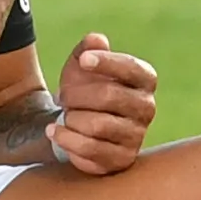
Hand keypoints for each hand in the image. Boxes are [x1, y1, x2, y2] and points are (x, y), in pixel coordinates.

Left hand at [46, 30, 156, 174]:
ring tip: (64, 115)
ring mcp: (137, 136)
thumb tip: (96, 40)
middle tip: (61, 95)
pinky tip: (53, 131)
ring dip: (72, 118)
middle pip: (109, 96)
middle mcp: (147, 108)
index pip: (131, 68)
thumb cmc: (84, 88)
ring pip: (98, 125)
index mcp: (145, 79)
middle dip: (77, 94)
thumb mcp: (82, 63)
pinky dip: (66, 138)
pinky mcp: (121, 159)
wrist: (76, 124)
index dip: (107, 62)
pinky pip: (90, 149)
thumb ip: (88, 48)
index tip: (83, 61)